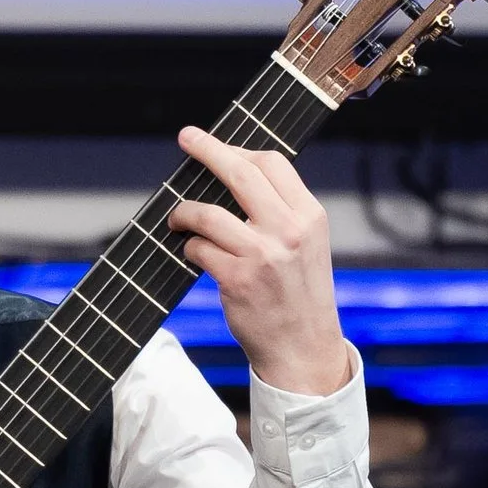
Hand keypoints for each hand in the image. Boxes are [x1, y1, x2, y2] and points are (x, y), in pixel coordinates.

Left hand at [168, 127, 352, 396]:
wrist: (303, 348)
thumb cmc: (299, 295)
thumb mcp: (308, 245)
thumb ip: (281, 212)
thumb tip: (235, 177)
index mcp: (309, 216)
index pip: (271, 163)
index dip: (238, 149)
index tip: (218, 144)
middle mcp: (289, 230)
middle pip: (239, 173)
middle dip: (207, 150)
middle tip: (186, 139)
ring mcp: (262, 255)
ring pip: (207, 212)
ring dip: (184, 212)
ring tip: (177, 220)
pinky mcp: (237, 279)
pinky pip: (198, 248)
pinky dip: (189, 248)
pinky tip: (193, 254)